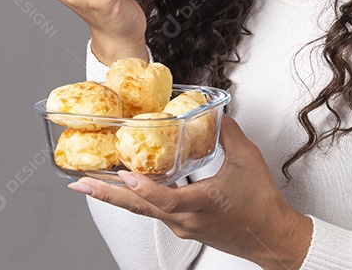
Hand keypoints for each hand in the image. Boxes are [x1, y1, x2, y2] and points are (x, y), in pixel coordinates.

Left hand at [68, 115, 312, 269]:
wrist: (271, 237)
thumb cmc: (262, 205)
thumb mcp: (248, 160)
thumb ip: (229, 134)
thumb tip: (217, 114)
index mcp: (202, 204)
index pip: (166, 199)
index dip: (143, 189)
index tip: (124, 176)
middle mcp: (186, 220)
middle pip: (139, 208)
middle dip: (107, 195)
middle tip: (80, 183)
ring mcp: (183, 226)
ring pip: (143, 211)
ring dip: (116, 197)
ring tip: (92, 183)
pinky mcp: (185, 228)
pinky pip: (154, 212)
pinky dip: (137, 199)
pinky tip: (127, 188)